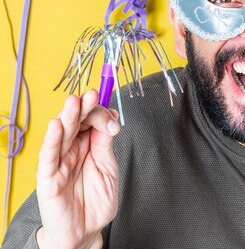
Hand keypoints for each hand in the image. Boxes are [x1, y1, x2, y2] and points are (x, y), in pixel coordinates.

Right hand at [35, 90, 120, 248]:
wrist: (85, 231)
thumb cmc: (96, 202)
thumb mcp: (109, 169)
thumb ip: (106, 146)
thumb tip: (109, 121)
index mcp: (88, 145)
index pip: (92, 121)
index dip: (101, 114)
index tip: (113, 118)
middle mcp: (72, 149)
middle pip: (77, 122)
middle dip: (84, 107)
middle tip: (92, 95)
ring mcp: (59, 162)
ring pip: (62, 134)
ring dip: (68, 116)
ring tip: (74, 101)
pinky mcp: (48, 177)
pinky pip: (49, 156)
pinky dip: (52, 140)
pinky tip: (56, 126)